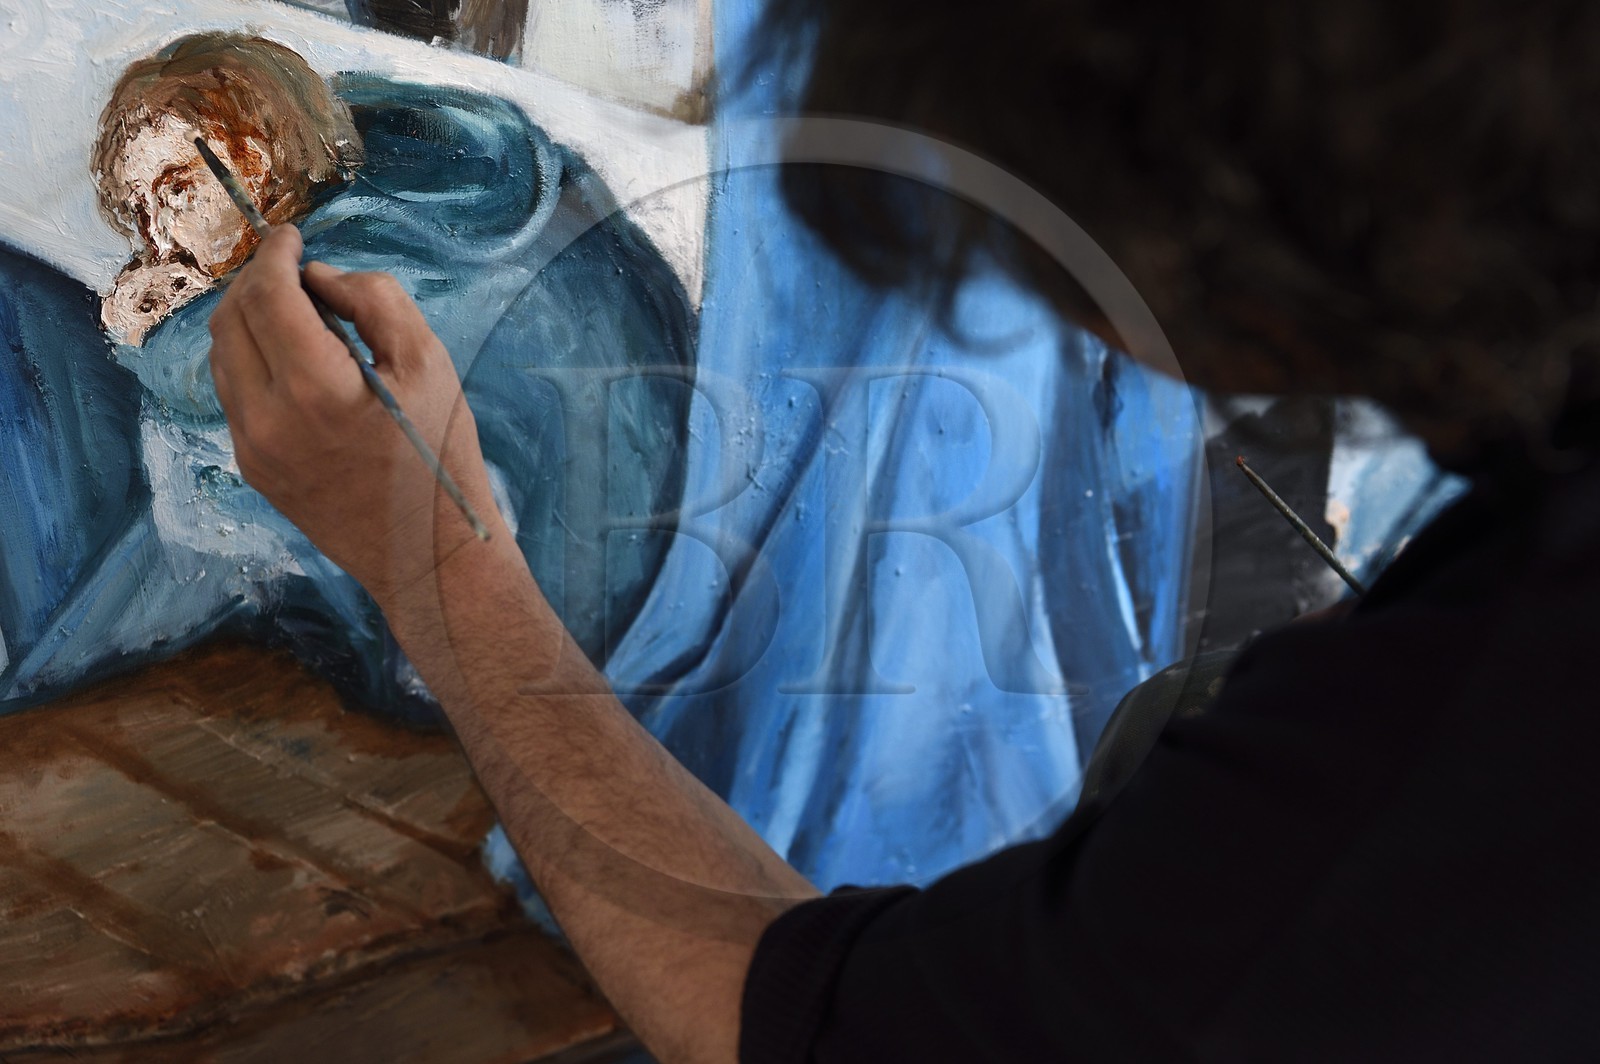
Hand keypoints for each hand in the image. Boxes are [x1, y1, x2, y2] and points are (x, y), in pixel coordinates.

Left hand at [207, 226, 501, 606]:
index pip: (267, 294)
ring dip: (249, 318)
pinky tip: (295, 361)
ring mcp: (251, 445)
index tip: (292, 236)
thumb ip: (374, 300)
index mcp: (313, 386)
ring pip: (223, 356)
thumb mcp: (430, 362)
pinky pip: (235, 393)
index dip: (276, 254)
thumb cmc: (440, 454)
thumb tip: (321, 278)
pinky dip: (254, 359)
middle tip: (295, 268)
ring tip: (297, 313)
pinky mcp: (252, 466)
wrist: (428, 553)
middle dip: (257, 280)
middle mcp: (265, 416)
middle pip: (231, 319)